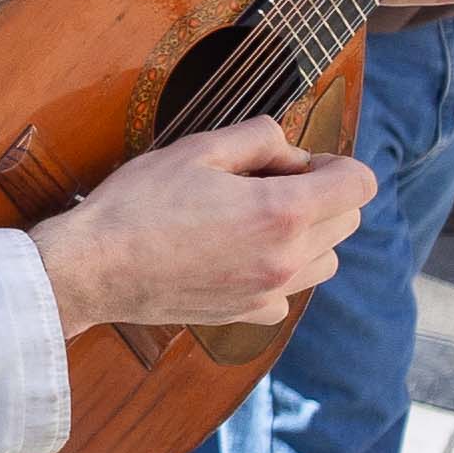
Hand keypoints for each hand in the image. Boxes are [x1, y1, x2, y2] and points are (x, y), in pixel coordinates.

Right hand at [31, 120, 373, 333]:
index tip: (299, 163)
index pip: (359, 184)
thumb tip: (290, 150)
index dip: (335, 164)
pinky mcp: (249, 315)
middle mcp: (287, 257)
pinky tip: (238, 256)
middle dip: (322, 195)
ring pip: (327, 260)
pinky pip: (290, 292)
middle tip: (267, 184)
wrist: (94, 268)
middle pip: (349, 222)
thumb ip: (259, 137)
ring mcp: (270, 291)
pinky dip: (279, 272)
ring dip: (308, 236)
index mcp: (280, 210)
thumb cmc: (138, 204)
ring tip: (257, 222)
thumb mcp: (197, 148)